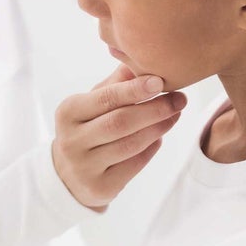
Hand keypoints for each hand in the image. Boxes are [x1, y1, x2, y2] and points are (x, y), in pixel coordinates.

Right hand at [51, 65, 187, 210]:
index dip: (134, 90)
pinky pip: (134, 165)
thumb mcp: (91, 103)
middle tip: (179, 99)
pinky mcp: (100, 187)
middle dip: (154, 109)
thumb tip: (139, 58)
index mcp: (68, 112)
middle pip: (120, 122)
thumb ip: (115, 83)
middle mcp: (72, 140)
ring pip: (130, 144)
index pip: (105, 99)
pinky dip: (151, 148)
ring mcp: (84, 166)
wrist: (67, 174)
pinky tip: (161, 136)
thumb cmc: (86, 128)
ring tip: (175, 115)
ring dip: (158, 128)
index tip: (160, 81)